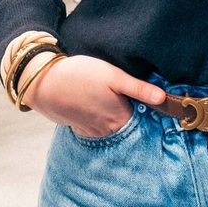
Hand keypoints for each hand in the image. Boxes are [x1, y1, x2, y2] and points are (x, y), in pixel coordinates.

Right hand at [27, 55, 167, 139]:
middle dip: (133, 117)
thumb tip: (164, 99)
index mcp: (119, 119)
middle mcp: (106, 131)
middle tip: (133, 102)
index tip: (153, 105)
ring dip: (115, 120)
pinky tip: (98, 107)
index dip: (149, 114)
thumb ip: (139, 89)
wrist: (43, 82)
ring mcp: (91, 131)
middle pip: (127, 127)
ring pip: (111, 129)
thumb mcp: (113, 75)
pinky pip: (96, 128)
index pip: (143, 123)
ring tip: (114, 104)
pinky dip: (100, 121)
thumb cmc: (80, 75)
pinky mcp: (79, 127)